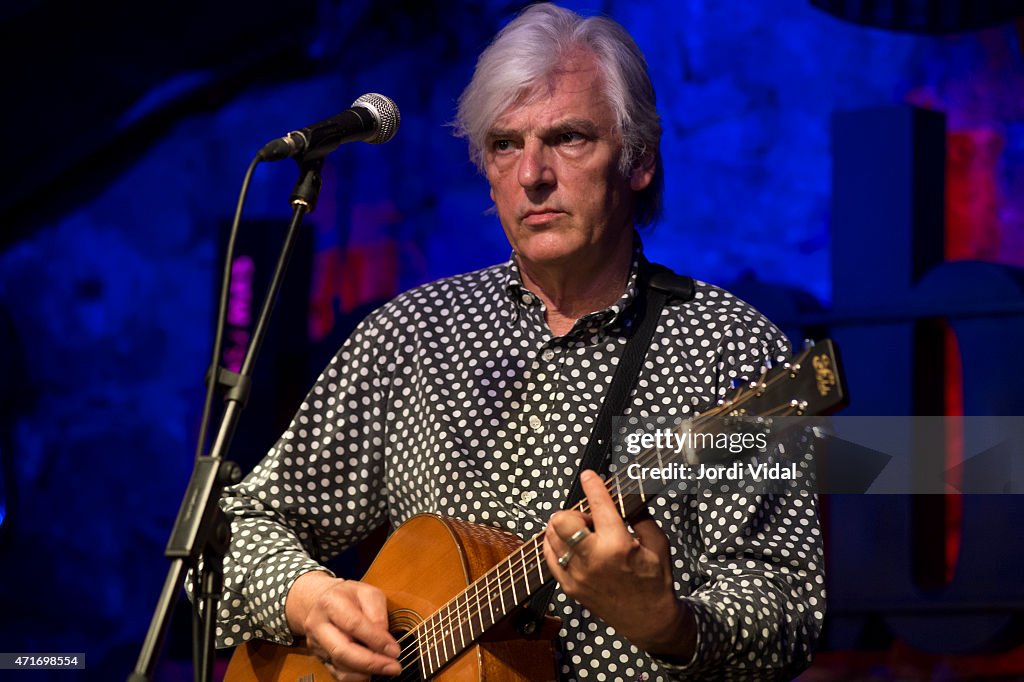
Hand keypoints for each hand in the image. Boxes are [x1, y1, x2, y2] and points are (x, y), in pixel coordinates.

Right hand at [285, 571, 400, 680]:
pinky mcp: (319, 656)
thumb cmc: (349, 596)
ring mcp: (316, 643)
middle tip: (393, 667)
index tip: (395, 650)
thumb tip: (383, 640)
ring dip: (366, 670)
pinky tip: (371, 671)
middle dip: (370, 662)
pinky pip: (337, 673)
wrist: (322, 600)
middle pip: (341, 650)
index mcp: (331, 602)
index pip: (353, 624)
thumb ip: (377, 613)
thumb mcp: (369, 593)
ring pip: (340, 665)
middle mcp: (318, 624)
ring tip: (387, 668)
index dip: (376, 639)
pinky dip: (356, 676)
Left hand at [543, 470, 695, 659]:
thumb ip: (640, 516)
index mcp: (618, 545)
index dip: (592, 484)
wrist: (649, 621)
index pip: (598, 504)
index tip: (588, 476)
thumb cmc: (655, 582)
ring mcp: (578, 574)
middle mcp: (594, 559)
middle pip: (562, 520)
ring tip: (581, 534)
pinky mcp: (570, 586)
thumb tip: (626, 495)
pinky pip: (549, 556)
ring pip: (551, 536)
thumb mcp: (658, 544)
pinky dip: (554, 544)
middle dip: (573, 512)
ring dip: (563, 528)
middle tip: (587, 519)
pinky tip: (569, 544)